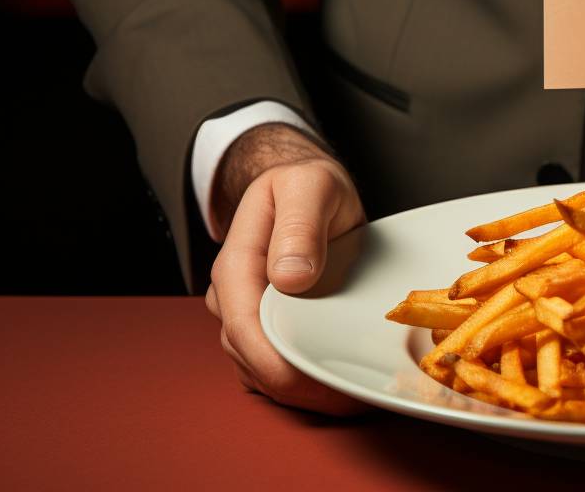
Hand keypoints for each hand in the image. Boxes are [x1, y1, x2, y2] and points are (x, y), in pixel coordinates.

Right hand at [204, 122, 367, 412]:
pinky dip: (302, 381)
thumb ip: (299, 225)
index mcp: (237, 262)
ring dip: (300, 390)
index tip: (318, 380)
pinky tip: (337, 386)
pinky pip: (276, 365)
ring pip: (261, 368)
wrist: (305, 187)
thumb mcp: (311, 187)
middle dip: (294, 386)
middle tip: (348, 399)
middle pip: (250, 357)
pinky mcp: (269, 324)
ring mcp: (249, 313)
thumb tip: (289, 277)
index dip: (275, 362)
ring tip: (349, 397)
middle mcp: (235, 294)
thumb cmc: (307, 185)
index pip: (244, 326)